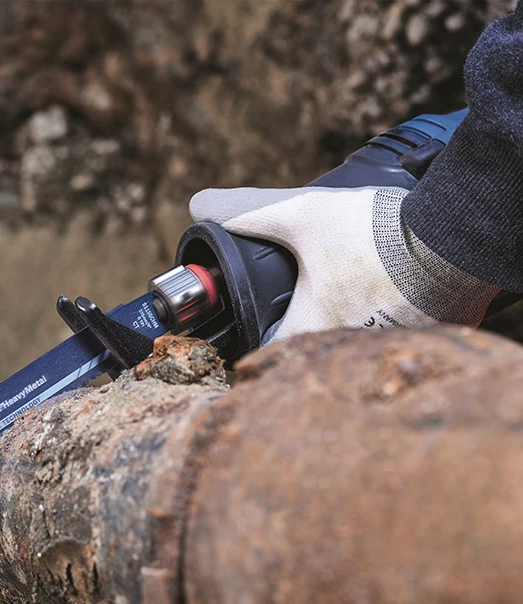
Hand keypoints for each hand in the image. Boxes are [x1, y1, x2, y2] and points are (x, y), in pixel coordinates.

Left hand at [190, 186, 498, 343]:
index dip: (260, 334)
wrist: (455, 236)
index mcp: (311, 328)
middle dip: (308, 325)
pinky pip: (395, 337)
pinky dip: (388, 319)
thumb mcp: (302, 215)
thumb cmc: (375, 233)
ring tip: (354, 291)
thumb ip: (248, 212)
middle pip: (313, 349)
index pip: (270, 351)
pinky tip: (389, 294)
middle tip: (313, 295)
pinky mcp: (425, 338)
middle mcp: (346, 350)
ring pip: (355, 345)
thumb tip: (198, 204)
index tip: (262, 319)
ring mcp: (388, 349)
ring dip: (350, 325)